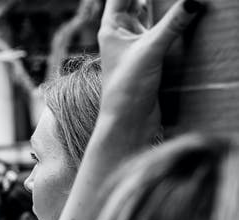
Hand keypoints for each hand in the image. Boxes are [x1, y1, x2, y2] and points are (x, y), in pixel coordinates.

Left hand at [98, 0, 203, 127]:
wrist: (128, 122)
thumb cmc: (126, 89)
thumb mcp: (150, 51)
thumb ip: (172, 24)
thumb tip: (192, 2)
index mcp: (112, 26)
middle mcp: (122, 33)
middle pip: (138, 2)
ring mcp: (136, 43)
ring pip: (151, 16)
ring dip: (164, 7)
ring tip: (179, 3)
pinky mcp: (150, 55)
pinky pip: (162, 31)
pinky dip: (172, 23)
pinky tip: (185, 17)